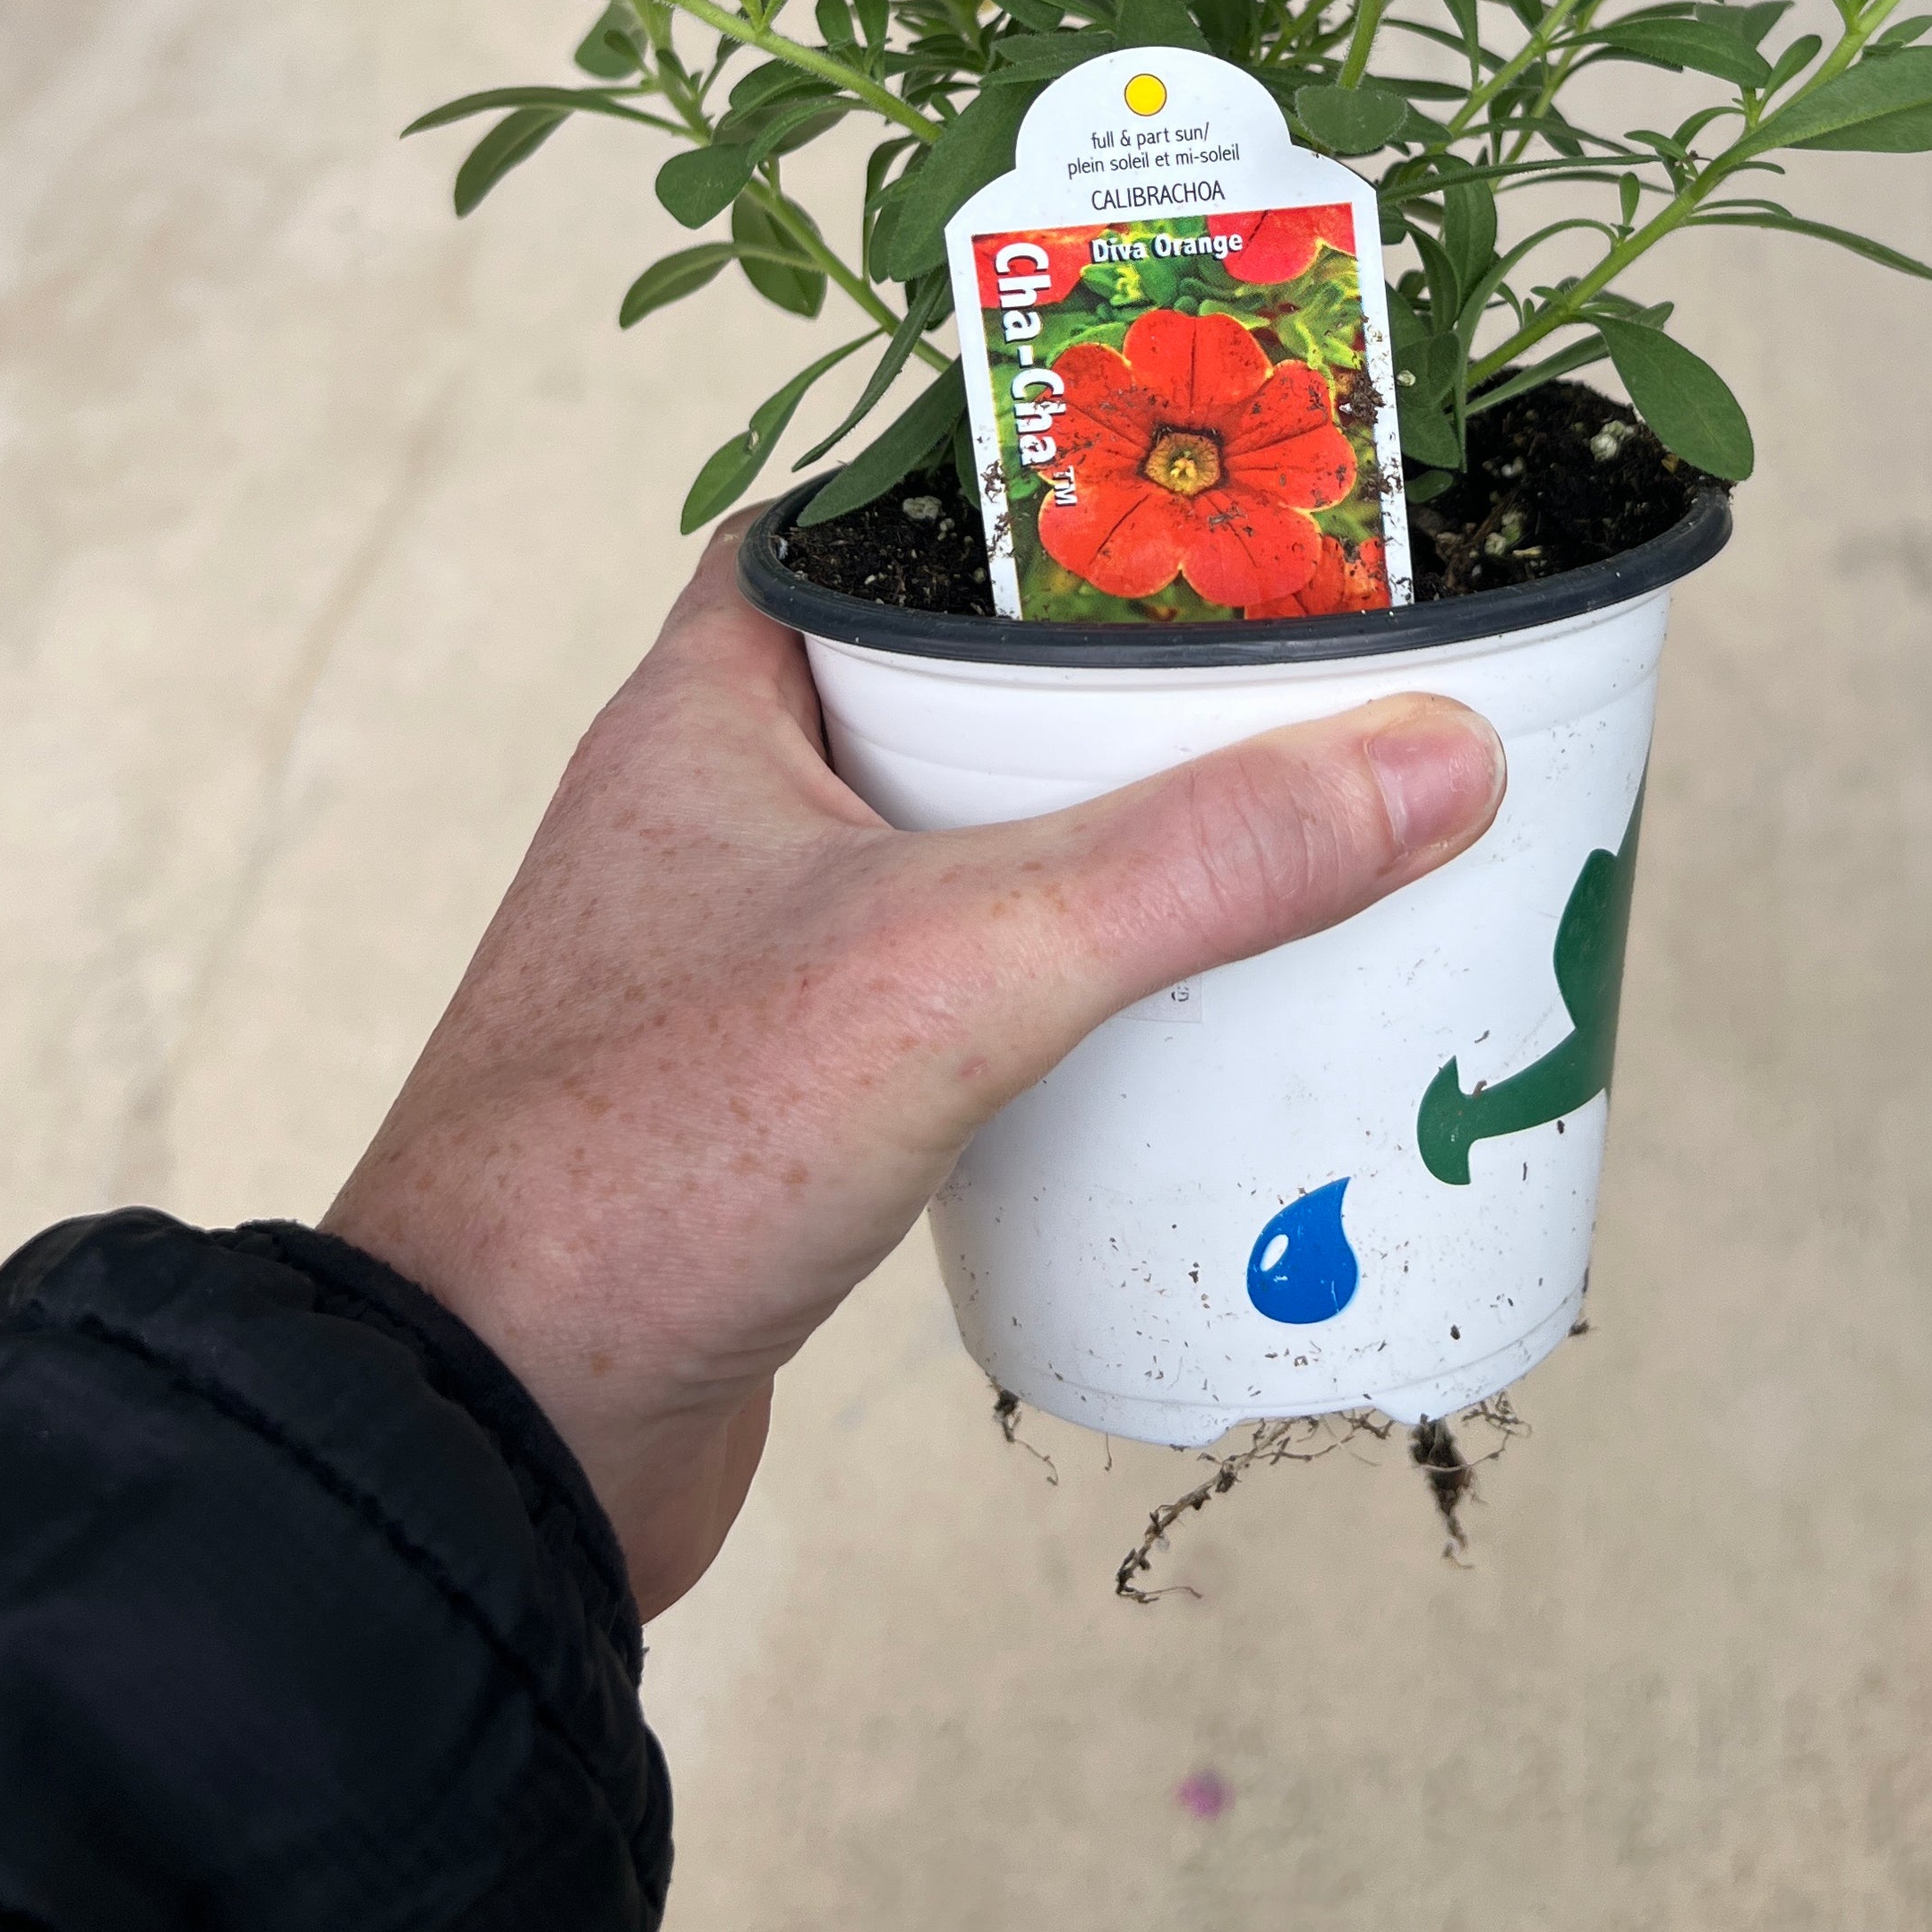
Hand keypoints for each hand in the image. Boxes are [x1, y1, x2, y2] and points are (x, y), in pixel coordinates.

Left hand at [325, 522, 1504, 1615]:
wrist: (492, 1441)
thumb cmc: (660, 1151)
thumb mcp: (968, 963)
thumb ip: (1203, 858)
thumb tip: (1439, 755)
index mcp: (710, 711)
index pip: (859, 526)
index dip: (1007, 490)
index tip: (1175, 496)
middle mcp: (718, 818)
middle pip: (941, 689)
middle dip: (1106, 686)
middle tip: (1281, 674)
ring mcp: (744, 968)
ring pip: (955, 854)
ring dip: (1095, 849)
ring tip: (1276, 835)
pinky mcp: (784, 1104)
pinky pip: (954, 1001)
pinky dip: (1062, 998)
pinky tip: (1179, 1027)